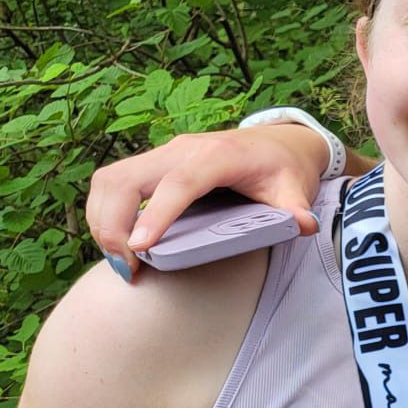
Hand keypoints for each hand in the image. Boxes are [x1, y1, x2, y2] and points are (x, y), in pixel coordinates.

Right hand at [85, 124, 329, 278]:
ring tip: (119, 258)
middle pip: (126, 178)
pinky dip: (104, 211)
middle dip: (112, 222)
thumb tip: (305, 225)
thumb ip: (297, 208)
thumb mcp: (295, 188)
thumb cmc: (284, 167)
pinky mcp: (152, 163)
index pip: (179, 183)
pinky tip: (117, 242)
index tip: (140, 247)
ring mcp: (163, 154)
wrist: (278, 142)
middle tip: (126, 265)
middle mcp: (182, 149)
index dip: (157, 214)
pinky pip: (113, 182)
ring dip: (102, 218)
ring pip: (110, 179)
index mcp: (218, 155)